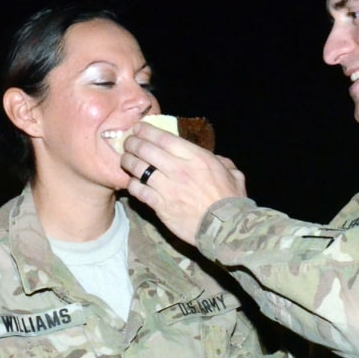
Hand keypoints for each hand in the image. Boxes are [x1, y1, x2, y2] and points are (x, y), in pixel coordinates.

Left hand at [121, 123, 246, 243]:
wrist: (226, 228)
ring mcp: (167, 187)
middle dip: (133, 143)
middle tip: (128, 142)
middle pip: (146, 149)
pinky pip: (139, 191)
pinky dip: (132, 185)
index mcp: (196, 157)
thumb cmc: (231, 200)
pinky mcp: (160, 206)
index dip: (147, 131)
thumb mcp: (233, 174)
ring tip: (125, 159)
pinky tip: (132, 183)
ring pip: (138, 169)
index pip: (163, 138)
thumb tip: (215, 158)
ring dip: (128, 161)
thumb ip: (222, 162)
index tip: (139, 128)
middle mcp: (178, 169)